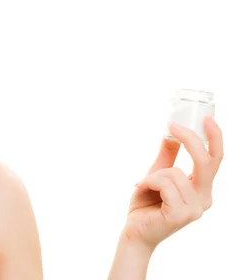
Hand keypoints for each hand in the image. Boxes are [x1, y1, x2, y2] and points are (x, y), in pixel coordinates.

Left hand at [122, 116, 223, 250]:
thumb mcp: (156, 174)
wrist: (134, 231)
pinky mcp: (181, 214)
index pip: (215, 160)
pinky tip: (143, 191)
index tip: (207, 118)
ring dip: (154, 174)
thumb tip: (170, 134)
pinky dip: (149, 182)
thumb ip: (167, 157)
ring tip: (146, 187)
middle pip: (205, 162)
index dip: (215, 138)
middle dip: (190, 140)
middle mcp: (204, 198)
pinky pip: (164, 183)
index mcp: (202, 188)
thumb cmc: (146, 204)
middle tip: (172, 127)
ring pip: (174, 172)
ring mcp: (195, 208)